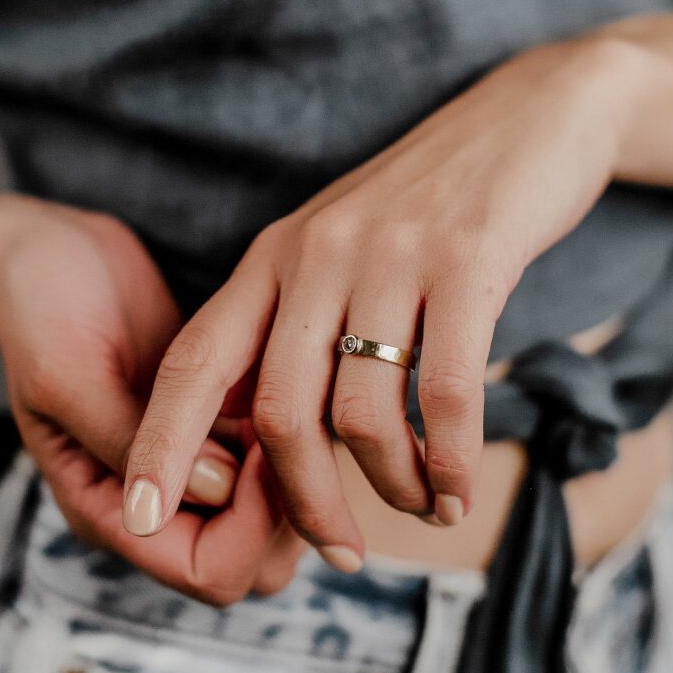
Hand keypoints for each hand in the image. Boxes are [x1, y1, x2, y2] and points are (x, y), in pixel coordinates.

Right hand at [0, 194, 303, 601]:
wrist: (47, 254)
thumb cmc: (41, 308)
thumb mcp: (69, 375)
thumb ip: (134, 443)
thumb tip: (220, 489)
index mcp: (105, 509)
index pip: (203, 571)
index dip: (250, 527)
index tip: (265, 449)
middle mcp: (152, 505)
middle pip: (250, 563)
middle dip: (284, 512)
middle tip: (294, 429)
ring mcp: (186, 470)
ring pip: (272, 522)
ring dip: (296, 477)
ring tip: (298, 405)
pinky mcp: (213, 430)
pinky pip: (272, 467)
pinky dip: (295, 443)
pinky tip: (296, 390)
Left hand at [123, 35, 644, 570]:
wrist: (527, 119)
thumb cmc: (427, 206)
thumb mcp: (337, 250)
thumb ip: (295, 325)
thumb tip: (265, 432)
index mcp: (272, 259)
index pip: (192, 362)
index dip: (160, 445)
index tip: (146, 521)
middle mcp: (316, 255)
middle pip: (277, 413)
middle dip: (304, 503)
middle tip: (339, 554)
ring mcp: (390, 257)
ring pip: (359, 414)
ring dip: (389, 485)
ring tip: (421, 506)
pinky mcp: (468, 260)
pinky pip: (447, 393)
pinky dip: (450, 461)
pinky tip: (457, 490)